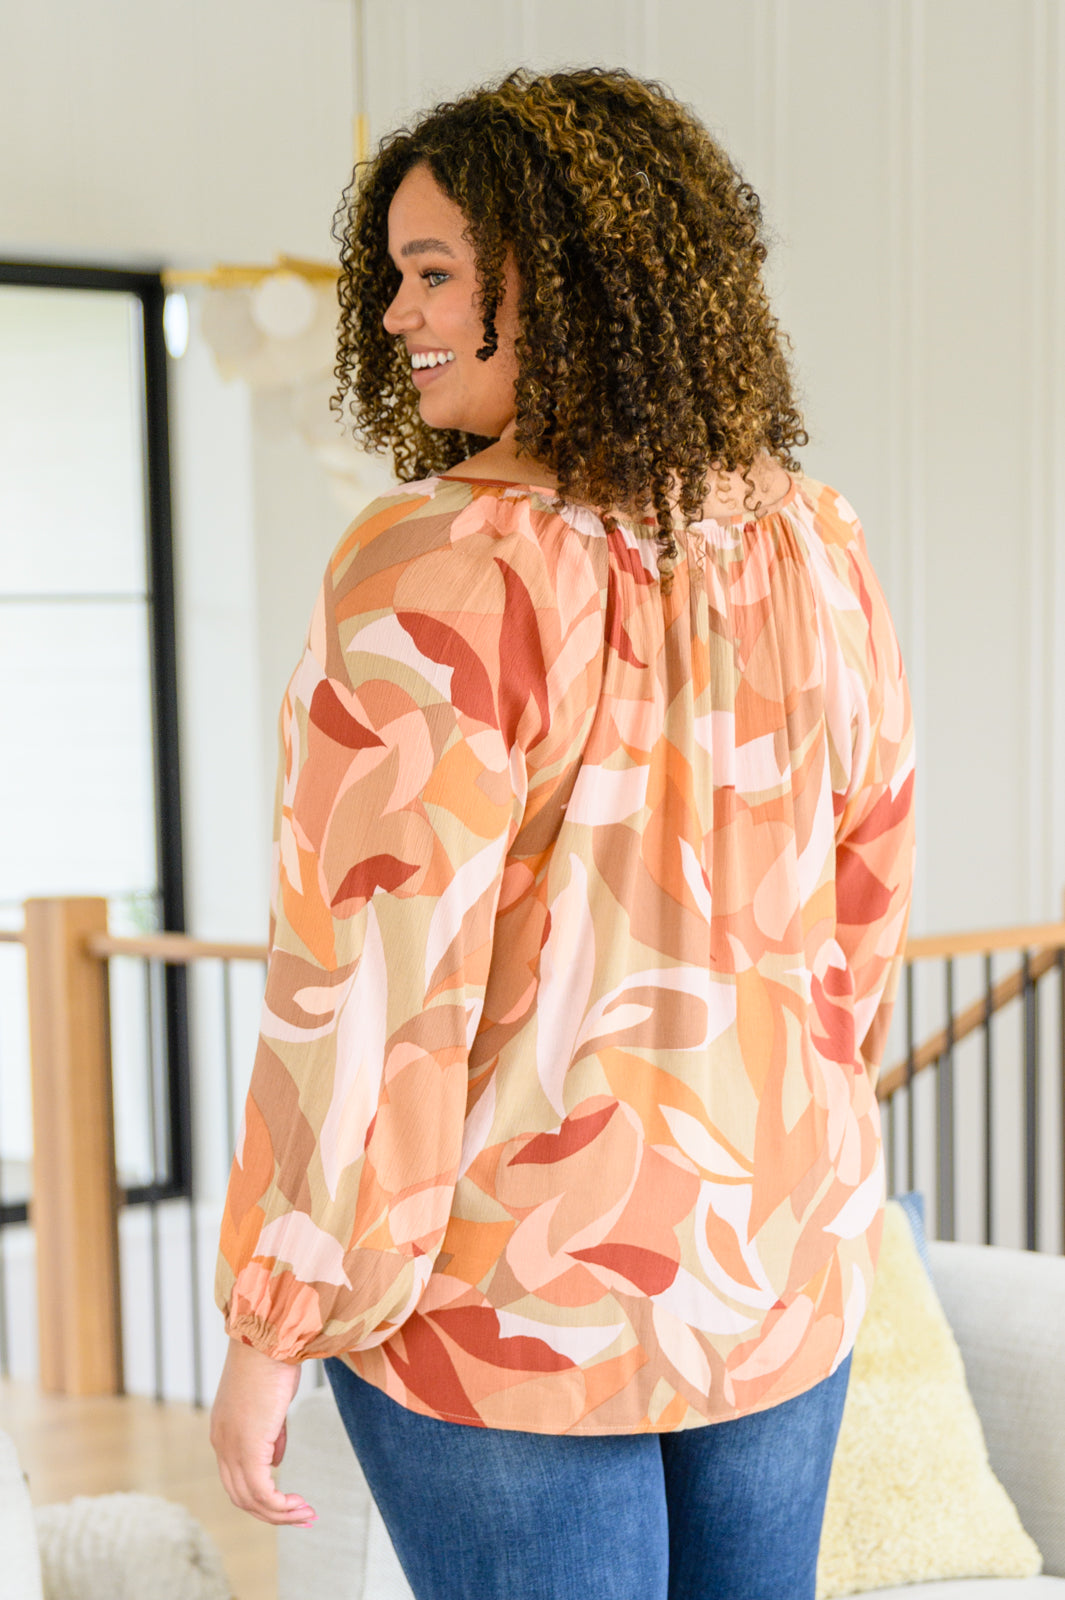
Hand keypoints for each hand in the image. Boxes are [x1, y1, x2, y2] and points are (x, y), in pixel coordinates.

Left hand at [210, 1338, 314, 1526]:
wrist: (269, 1336)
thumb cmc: (273, 1360)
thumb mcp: (271, 1402)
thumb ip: (271, 1433)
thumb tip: (276, 1459)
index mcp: (224, 1431)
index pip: (237, 1478)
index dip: (262, 1496)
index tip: (291, 1502)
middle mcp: (222, 1443)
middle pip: (240, 1496)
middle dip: (272, 1513)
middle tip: (302, 1516)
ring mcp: (231, 1446)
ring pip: (250, 1500)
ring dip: (279, 1514)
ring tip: (306, 1514)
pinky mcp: (247, 1446)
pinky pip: (261, 1492)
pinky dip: (280, 1506)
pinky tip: (299, 1504)